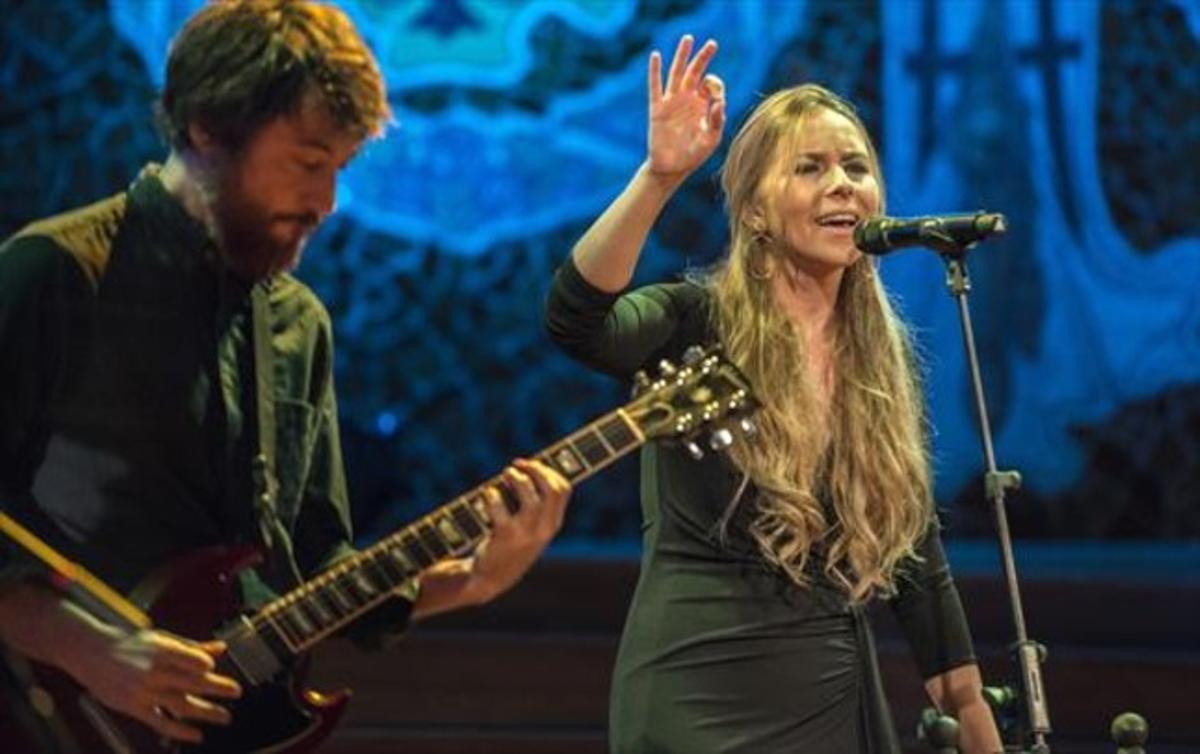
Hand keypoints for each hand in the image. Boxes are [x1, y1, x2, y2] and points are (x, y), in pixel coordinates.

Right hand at [67, 624, 241, 743]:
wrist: (91, 653)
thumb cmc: (131, 643)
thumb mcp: (162, 639)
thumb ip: (193, 647)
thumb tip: (221, 649)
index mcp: (162, 650)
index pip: (192, 660)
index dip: (205, 665)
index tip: (215, 669)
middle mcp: (154, 671)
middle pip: (192, 683)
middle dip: (218, 688)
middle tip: (236, 692)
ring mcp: (144, 691)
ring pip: (180, 704)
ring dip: (206, 712)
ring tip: (225, 716)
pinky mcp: (134, 707)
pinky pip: (161, 722)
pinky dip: (180, 730)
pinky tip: (197, 735)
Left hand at [469, 458, 570, 603]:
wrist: (489, 579)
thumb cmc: (508, 548)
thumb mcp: (529, 530)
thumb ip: (534, 506)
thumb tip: (527, 469)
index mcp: (553, 525)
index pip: (564, 489)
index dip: (548, 470)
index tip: (532, 464)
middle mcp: (544, 529)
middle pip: (552, 489)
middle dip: (536, 469)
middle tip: (518, 465)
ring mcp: (526, 533)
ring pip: (529, 495)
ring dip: (516, 478)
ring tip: (505, 474)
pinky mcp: (505, 536)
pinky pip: (500, 505)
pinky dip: (492, 495)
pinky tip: (486, 496)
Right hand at [647, 35, 725, 179]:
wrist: (671, 168)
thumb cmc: (693, 155)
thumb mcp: (710, 141)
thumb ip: (716, 122)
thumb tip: (720, 102)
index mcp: (703, 106)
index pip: (712, 85)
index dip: (716, 86)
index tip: (716, 99)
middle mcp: (688, 100)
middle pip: (696, 72)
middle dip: (704, 58)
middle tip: (713, 44)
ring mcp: (672, 102)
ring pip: (677, 74)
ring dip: (682, 56)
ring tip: (688, 39)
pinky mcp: (657, 109)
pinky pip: (655, 87)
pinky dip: (655, 71)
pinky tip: (656, 55)